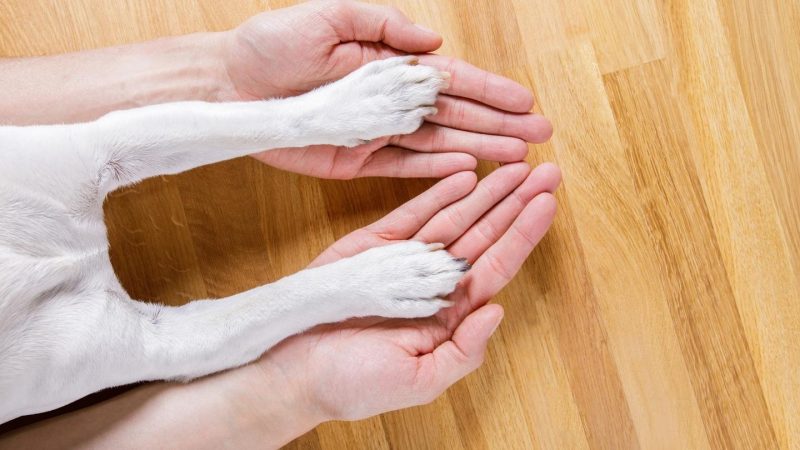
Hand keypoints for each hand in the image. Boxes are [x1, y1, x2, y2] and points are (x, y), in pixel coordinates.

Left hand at [220, 0, 552, 178]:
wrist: (230, 86)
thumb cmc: (274, 45)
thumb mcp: (329, 17)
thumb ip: (382, 25)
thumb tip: (430, 42)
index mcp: (389, 64)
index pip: (452, 79)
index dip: (491, 91)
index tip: (526, 102)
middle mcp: (390, 100)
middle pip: (456, 115)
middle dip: (499, 125)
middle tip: (539, 137)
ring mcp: (376, 133)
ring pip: (438, 144)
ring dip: (478, 151)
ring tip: (516, 159)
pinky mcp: (355, 161)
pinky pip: (403, 168)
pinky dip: (435, 172)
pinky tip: (468, 173)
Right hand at [246, 162, 560, 420]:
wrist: (295, 370)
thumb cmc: (354, 384)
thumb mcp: (421, 380)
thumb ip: (465, 349)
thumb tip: (496, 310)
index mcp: (450, 313)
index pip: (496, 266)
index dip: (524, 234)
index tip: (548, 203)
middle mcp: (434, 282)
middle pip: (484, 234)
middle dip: (515, 202)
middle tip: (546, 171)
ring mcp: (405, 260)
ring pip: (454, 217)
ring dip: (485, 191)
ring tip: (514, 165)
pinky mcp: (374, 244)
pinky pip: (412, 214)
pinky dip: (438, 193)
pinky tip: (465, 174)